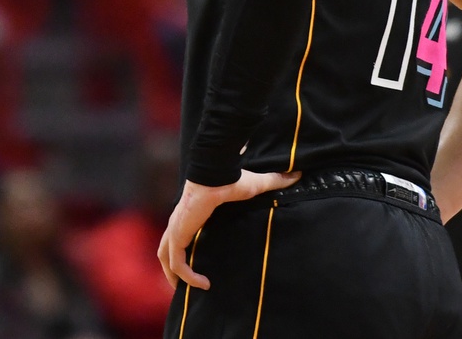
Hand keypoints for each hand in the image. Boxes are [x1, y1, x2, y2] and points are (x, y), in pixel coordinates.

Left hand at [157, 172, 298, 290]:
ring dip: (174, 276)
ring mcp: (176, 227)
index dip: (183, 248)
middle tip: (186, 285)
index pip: (179, 232)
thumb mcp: (256, 184)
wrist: (219, 171)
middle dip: (172, 268)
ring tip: (191, 290)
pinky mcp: (180, 234)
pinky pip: (178, 263)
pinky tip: (204, 284)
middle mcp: (179, 221)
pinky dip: (187, 276)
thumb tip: (296, 175)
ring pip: (165, 257)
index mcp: (190, 211)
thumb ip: (274, 181)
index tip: (197, 263)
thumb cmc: (233, 176)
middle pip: (165, 248)